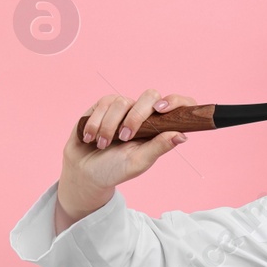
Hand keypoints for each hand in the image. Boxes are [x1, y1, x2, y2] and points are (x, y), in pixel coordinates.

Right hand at [57, 89, 194, 222]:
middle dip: (136, 117)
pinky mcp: (104, 105)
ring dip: (110, 126)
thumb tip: (182, 135)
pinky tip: (90, 138)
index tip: (161, 110)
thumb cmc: (115, 168)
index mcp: (158, 127)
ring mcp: (124, 108)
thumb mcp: (139, 161)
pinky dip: (96, 123)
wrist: (84, 171)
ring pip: (122, 102)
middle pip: (151, 95)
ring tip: (103, 144)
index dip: (175, 101)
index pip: (177, 105)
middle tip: (124, 137)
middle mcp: (144, 114)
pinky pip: (104, 103)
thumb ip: (159, 147)